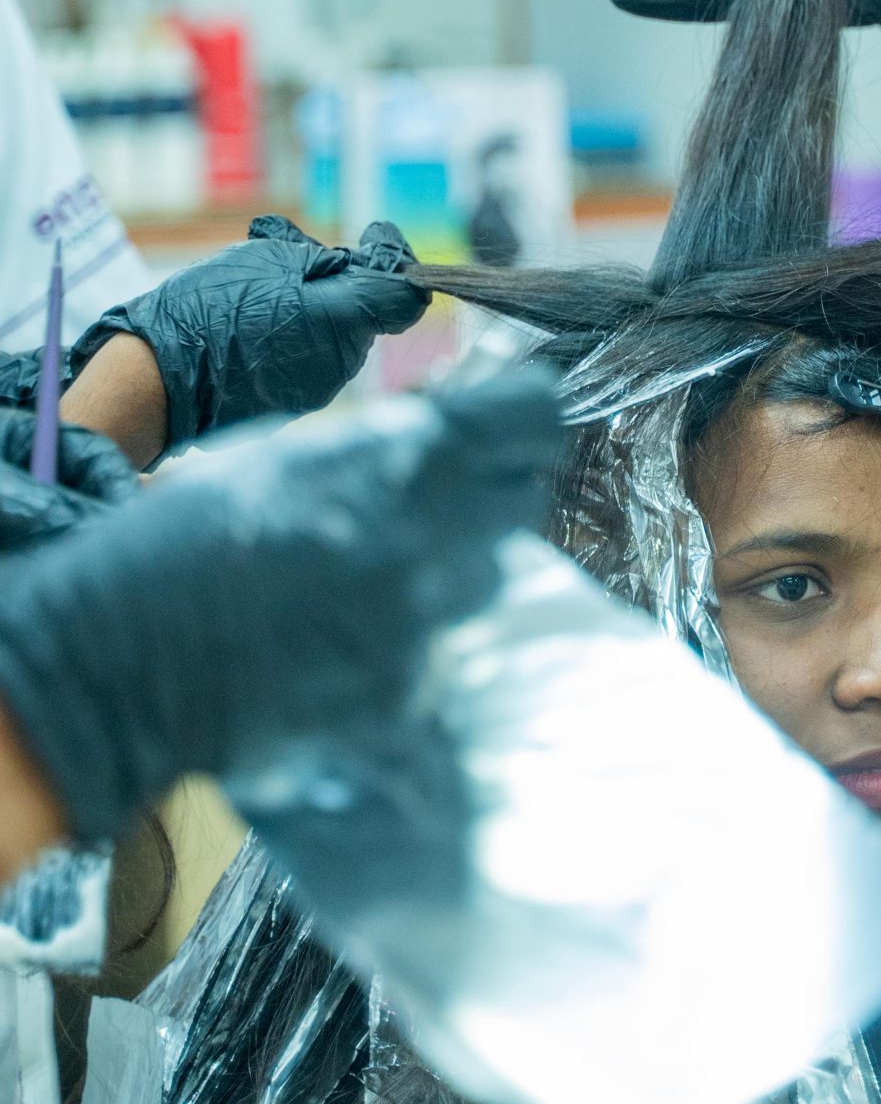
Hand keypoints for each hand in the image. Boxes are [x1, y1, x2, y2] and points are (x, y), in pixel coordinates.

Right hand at [0, 369, 558, 844]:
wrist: (125, 657)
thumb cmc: (191, 536)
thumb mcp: (287, 454)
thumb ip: (380, 444)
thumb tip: (443, 434)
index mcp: (402, 456)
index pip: (531, 416)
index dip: (526, 418)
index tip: (513, 424)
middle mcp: (431, 532)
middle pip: (519, 499)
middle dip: (487, 494)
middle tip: (439, 502)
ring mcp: (424, 618)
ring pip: (488, 577)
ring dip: (453, 568)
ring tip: (380, 575)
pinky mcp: (408, 686)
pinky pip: (441, 647)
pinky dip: (410, 638)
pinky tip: (349, 636)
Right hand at [74, 216, 427, 452]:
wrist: (153, 382)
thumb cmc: (210, 310)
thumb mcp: (271, 260)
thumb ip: (327, 261)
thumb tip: (363, 262)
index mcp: (347, 324)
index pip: (406, 296)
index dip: (397, 260)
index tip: (373, 236)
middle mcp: (342, 365)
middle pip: (367, 311)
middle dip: (342, 280)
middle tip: (294, 259)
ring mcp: (316, 391)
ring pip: (335, 335)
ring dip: (312, 306)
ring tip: (259, 288)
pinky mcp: (289, 405)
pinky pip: (307, 358)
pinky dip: (291, 333)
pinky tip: (249, 319)